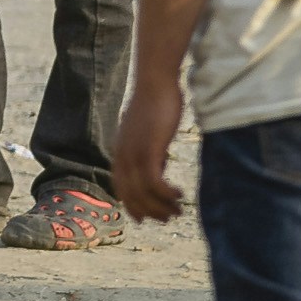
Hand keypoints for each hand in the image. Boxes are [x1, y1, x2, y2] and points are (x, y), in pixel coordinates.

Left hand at [112, 73, 187, 221]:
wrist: (155, 81)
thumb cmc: (156, 103)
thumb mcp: (148, 132)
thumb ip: (149, 150)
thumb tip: (158, 166)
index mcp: (120, 151)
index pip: (120, 187)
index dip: (131, 206)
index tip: (143, 219)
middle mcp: (123, 155)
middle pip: (131, 195)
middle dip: (150, 212)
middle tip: (169, 218)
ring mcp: (134, 153)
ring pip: (144, 193)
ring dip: (161, 207)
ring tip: (177, 211)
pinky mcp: (149, 149)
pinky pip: (154, 183)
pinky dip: (166, 194)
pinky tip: (180, 195)